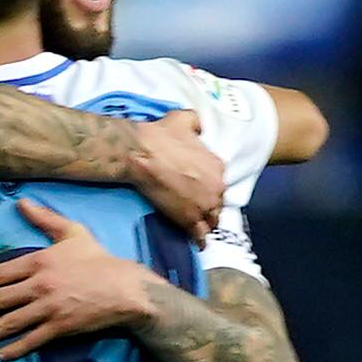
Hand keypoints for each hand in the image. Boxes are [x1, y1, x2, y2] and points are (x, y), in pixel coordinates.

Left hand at [0, 200, 155, 358]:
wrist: (125, 288)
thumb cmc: (98, 259)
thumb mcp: (72, 232)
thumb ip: (44, 218)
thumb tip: (21, 201)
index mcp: (39, 262)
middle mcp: (40, 285)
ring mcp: (50, 308)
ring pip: (11, 322)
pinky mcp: (61, 327)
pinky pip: (33, 339)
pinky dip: (15, 348)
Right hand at [126, 109, 222, 237]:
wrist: (142, 154)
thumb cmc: (162, 136)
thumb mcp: (184, 119)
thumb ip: (196, 123)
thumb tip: (199, 127)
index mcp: (217, 165)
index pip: (219, 180)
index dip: (209, 185)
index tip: (200, 187)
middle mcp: (217, 187)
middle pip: (217, 201)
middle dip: (209, 204)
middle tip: (196, 205)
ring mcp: (204, 205)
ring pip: (211, 219)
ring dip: (206, 222)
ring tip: (198, 225)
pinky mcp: (189, 219)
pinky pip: (199, 235)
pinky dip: (199, 239)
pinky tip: (198, 243)